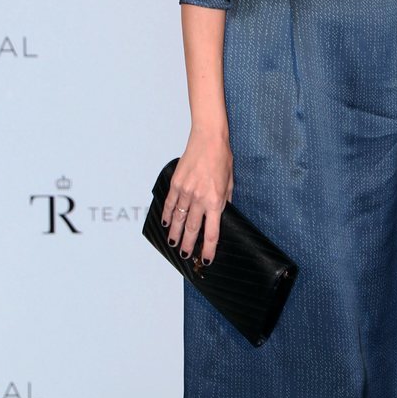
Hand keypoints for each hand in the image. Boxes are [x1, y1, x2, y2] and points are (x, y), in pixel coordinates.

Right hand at [162, 132, 233, 264]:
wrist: (208, 139)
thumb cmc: (222, 158)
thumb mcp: (230, 182)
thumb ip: (225, 200)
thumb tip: (221, 214)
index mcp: (216, 201)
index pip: (212, 232)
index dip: (209, 248)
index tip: (207, 258)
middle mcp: (200, 198)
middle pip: (192, 229)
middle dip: (189, 245)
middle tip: (186, 254)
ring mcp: (186, 191)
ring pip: (179, 219)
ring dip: (176, 233)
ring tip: (174, 243)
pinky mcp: (176, 183)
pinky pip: (170, 203)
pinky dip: (167, 215)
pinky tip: (166, 223)